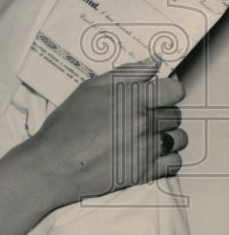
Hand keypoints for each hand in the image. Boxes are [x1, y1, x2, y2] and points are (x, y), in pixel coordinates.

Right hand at [29, 60, 186, 206]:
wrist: (56, 165)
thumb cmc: (66, 128)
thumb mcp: (88, 90)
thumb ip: (125, 74)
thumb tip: (151, 63)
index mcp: (131, 99)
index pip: (174, 90)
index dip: (167, 91)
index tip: (159, 94)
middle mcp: (143, 123)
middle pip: (175, 114)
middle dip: (161, 113)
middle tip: (141, 116)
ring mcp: (147, 148)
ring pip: (178, 138)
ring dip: (166, 135)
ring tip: (145, 135)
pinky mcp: (147, 171)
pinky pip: (174, 162)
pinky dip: (165, 158)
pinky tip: (147, 153)